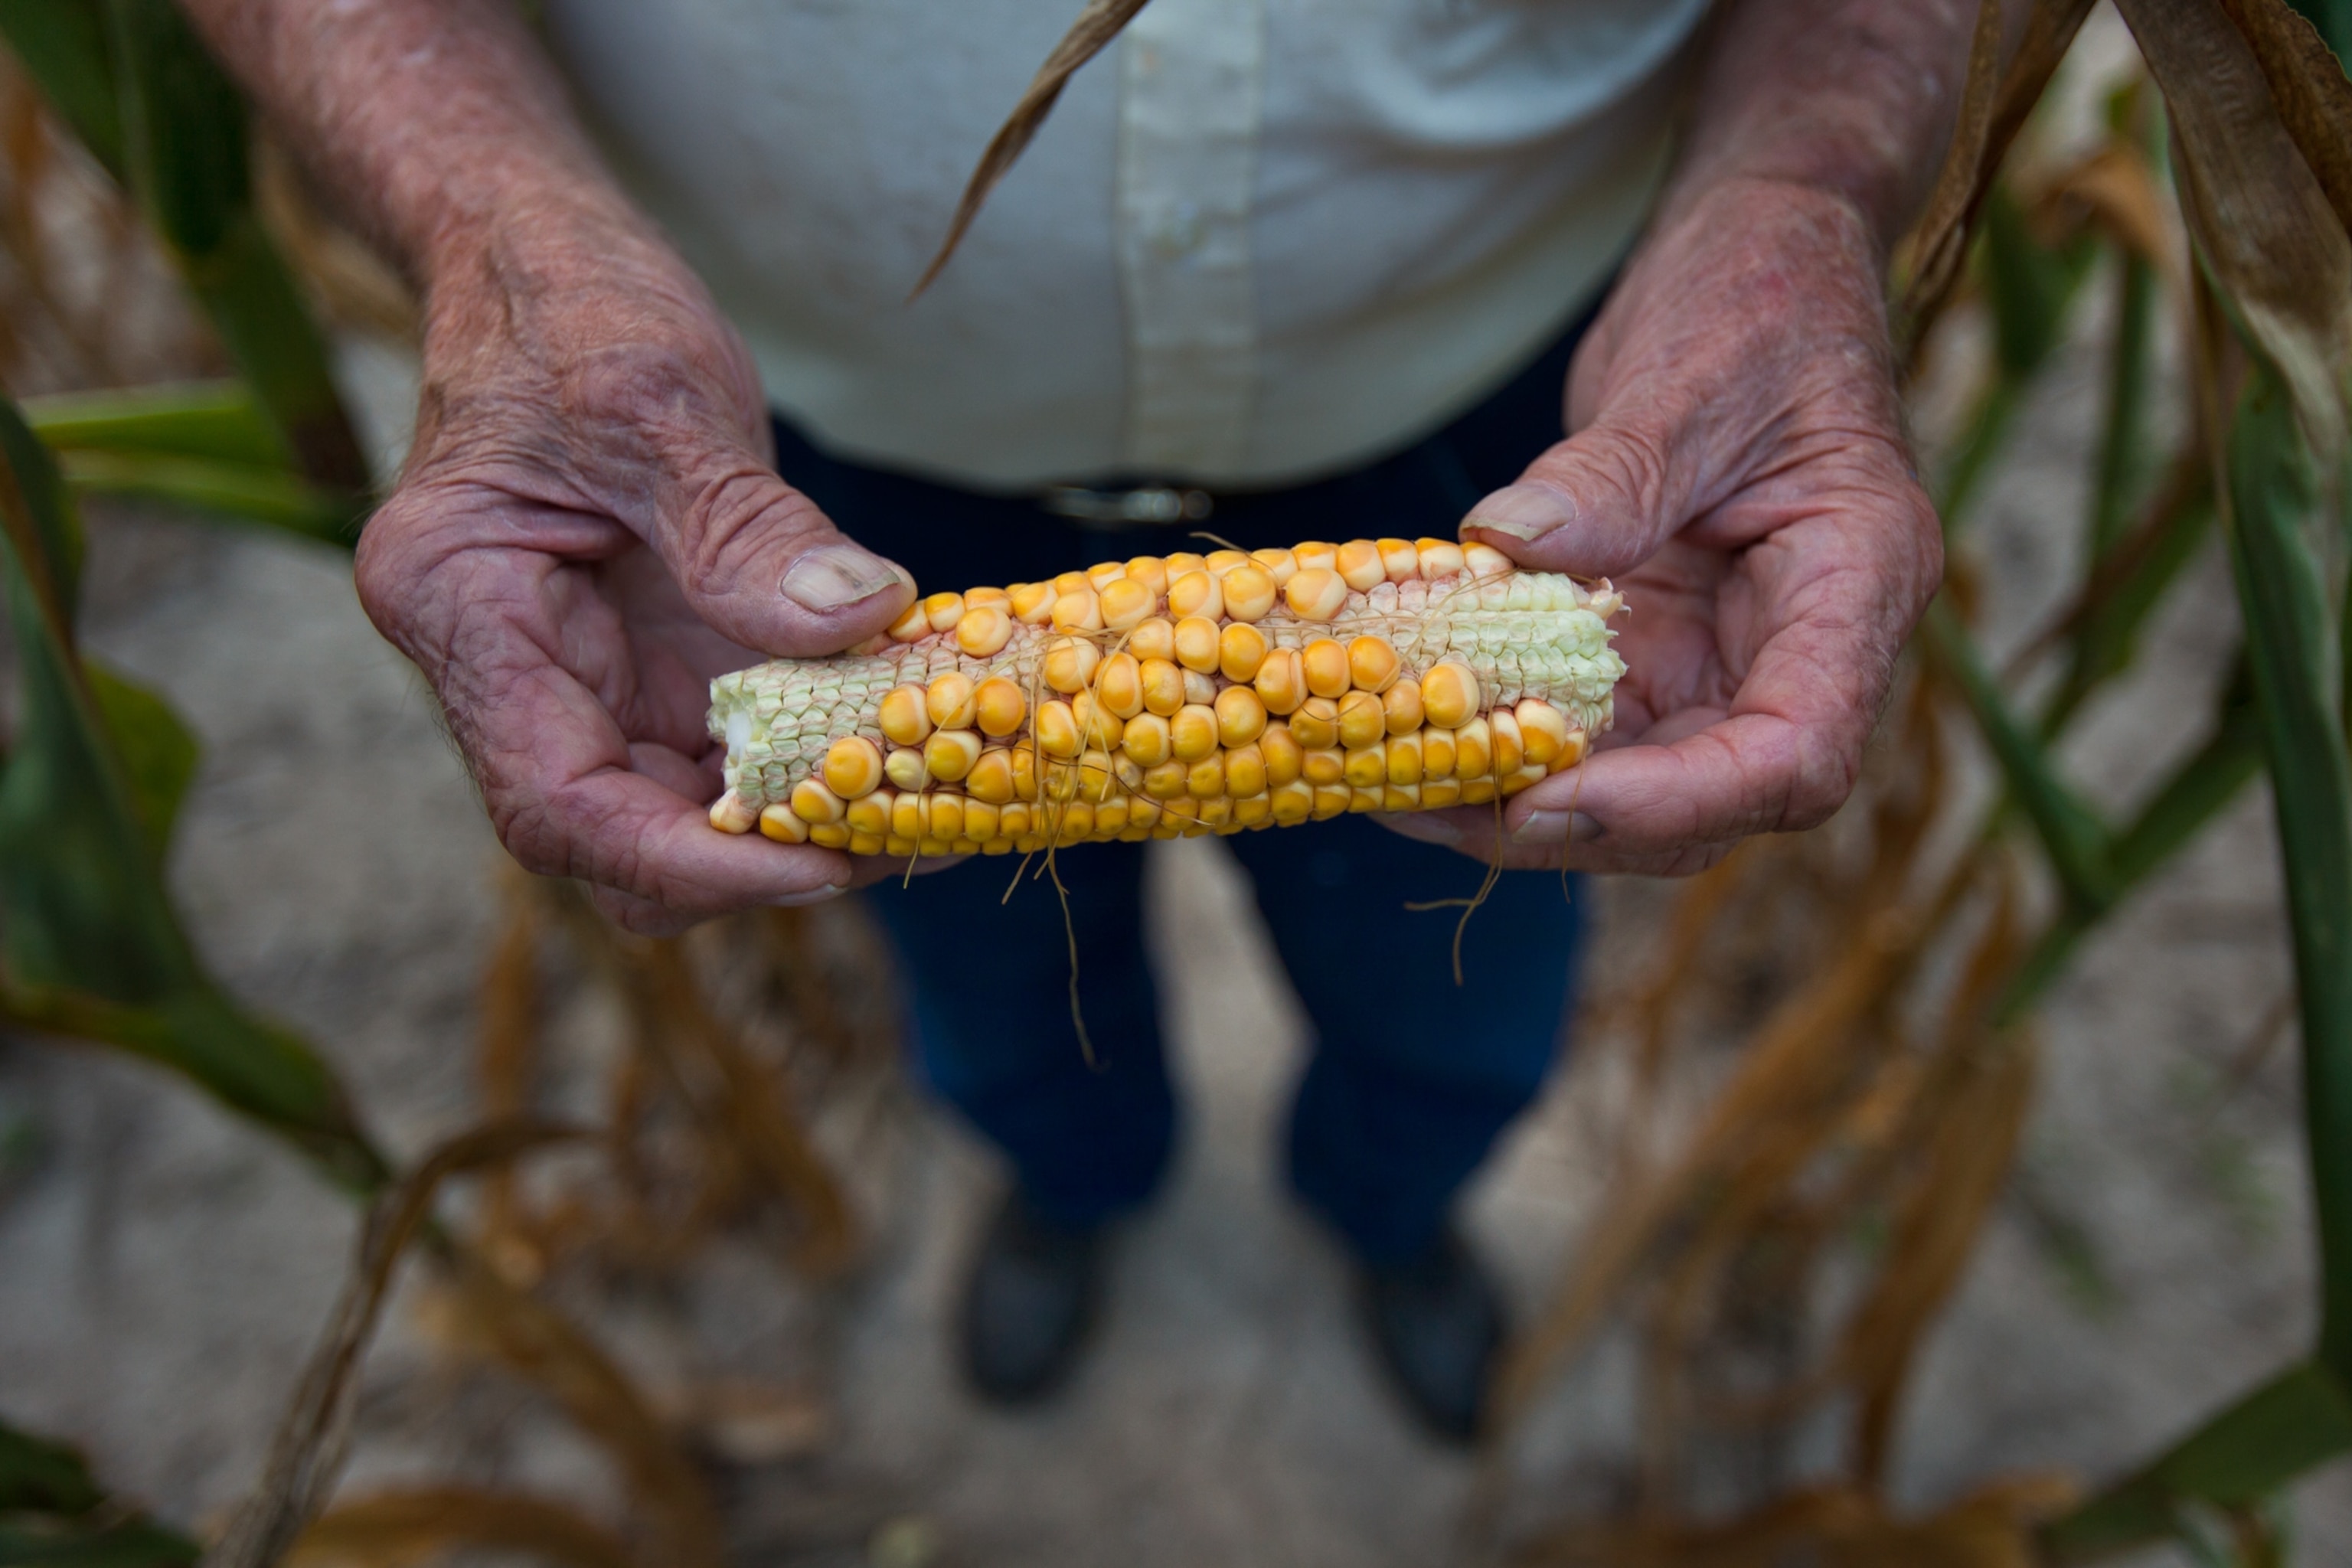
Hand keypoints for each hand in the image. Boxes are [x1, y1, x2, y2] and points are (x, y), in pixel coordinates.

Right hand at [357, 204, 921, 933]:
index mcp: (459, 609)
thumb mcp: (656, 398)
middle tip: (911, 840)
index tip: (822, 866)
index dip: (691, 866)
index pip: (560, 804)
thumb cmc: (568, 304)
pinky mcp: (651, 656)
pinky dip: (815, 755)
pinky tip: (908, 740)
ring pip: (681, 808)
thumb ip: (744, 526)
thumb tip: (859, 619)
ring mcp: (582, 671)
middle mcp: (508, 667)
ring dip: (799, 821)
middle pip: (620, 836)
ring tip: (931, 803)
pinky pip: (730, 744)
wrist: (542, 255)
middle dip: (760, 859)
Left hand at [1392, 179, 1941, 874]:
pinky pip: (1585, 724)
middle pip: (1708, 802)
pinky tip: (1408, 734)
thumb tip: (1508, 539)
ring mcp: (1723, 658)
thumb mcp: (1692, 372)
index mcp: (1855, 586)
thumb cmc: (1758, 298)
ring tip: (1395, 792)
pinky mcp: (1653, 647)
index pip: (1795, 754)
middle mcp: (1799, 650)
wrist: (1754, 259)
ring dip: (1520, 800)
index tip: (1547, 799)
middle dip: (1573, 825)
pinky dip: (1503, 738)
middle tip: (1432, 811)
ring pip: (1637, 785)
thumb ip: (1619, 471)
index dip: (1674, 802)